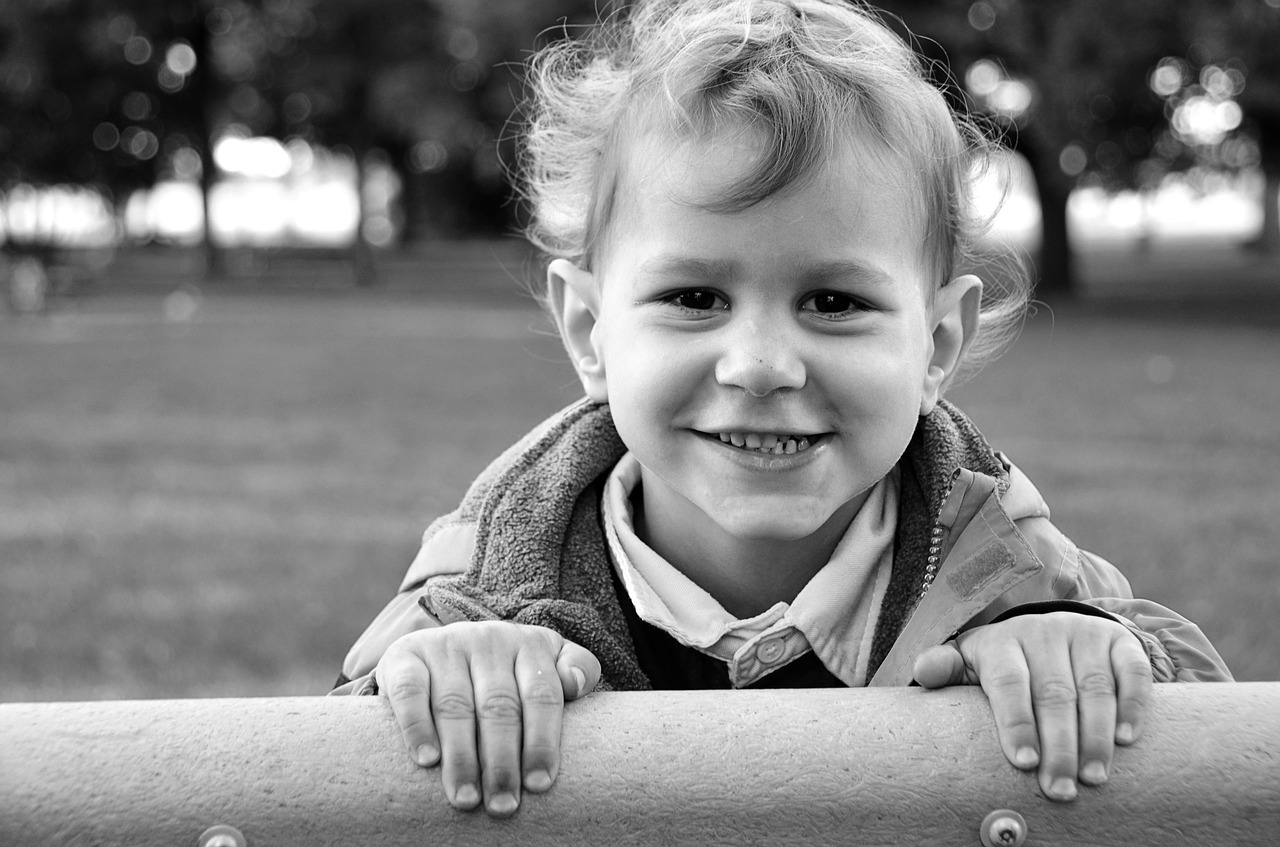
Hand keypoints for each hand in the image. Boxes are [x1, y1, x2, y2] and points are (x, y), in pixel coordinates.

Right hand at [375, 621, 600, 815]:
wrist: (441, 646)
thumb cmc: (507, 671)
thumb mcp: (547, 661)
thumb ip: (577, 669)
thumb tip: (577, 686)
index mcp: (528, 645)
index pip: (541, 695)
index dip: (541, 741)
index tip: (540, 785)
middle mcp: (488, 640)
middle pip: (499, 706)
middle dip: (502, 762)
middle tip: (503, 806)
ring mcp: (446, 645)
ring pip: (455, 705)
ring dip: (461, 756)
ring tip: (467, 799)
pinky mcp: (405, 655)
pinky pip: (410, 691)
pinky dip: (416, 726)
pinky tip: (427, 760)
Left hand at [912, 611, 1151, 800]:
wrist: (1049, 631)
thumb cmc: (1002, 663)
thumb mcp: (969, 663)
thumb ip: (944, 668)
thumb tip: (924, 671)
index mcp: (1002, 641)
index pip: (1009, 682)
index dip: (1017, 723)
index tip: (1024, 764)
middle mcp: (1043, 632)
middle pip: (1054, 693)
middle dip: (1058, 747)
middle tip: (1059, 790)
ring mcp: (1083, 634)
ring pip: (1095, 688)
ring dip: (1096, 737)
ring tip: (1093, 778)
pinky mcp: (1119, 640)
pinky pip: (1132, 673)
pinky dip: (1133, 706)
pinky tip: (1126, 739)